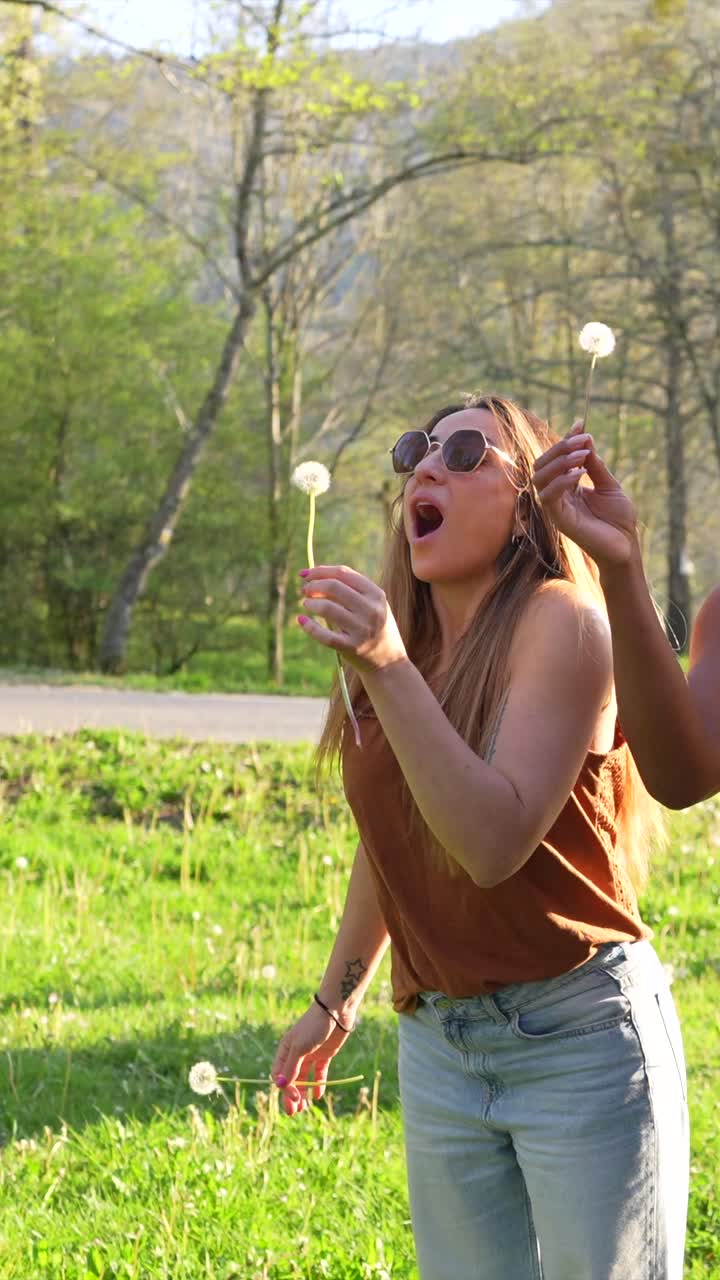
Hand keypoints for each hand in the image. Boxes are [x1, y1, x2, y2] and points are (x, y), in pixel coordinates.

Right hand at [271, 1002, 350, 1116]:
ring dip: (304, 1093)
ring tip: (305, 1108)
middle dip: (292, 1096)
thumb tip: (281, 1086)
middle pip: (291, 1079)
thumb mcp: (300, 1047)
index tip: (294, 1098)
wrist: (336, 1010)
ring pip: (304, 1079)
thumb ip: (292, 1067)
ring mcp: (310, 1055)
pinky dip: (318, 1085)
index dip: (285, 1089)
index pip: (280, 1075)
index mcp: (286, 1050)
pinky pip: (319, 1073)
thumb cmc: (314, 1026)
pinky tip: (318, 1096)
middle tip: (294, 1113)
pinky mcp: (324, 1056)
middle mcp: (296, 1054)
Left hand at [298, 565, 407, 673]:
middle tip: (305, 590)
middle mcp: (371, 610)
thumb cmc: (374, 627)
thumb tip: (314, 575)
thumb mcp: (372, 604)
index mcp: (376, 594)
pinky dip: (309, 626)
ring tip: (306, 603)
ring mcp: (362, 629)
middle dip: (313, 585)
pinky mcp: (352, 647)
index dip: (320, 571)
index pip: (343, 573)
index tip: (305, 574)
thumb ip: (350, 589)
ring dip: (310, 603)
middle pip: (334, 587)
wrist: (389, 661)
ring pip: (327, 608)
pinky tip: (301, 620)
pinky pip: (324, 635)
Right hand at [533, 422, 638, 571]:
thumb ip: (595, 465)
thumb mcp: (609, 485)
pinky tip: (580, 474)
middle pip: (542, 465)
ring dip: (559, 462)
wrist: (626, 546)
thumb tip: (586, 439)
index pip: (556, 458)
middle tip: (583, 441)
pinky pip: (548, 497)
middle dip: (560, 448)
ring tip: (582, 457)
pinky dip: (561, 481)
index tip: (581, 425)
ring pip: (539, 478)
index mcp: (567, 487)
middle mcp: (558, 496)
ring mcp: (556, 508)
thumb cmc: (619, 520)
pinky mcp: (559, 520)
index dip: (566, 440)